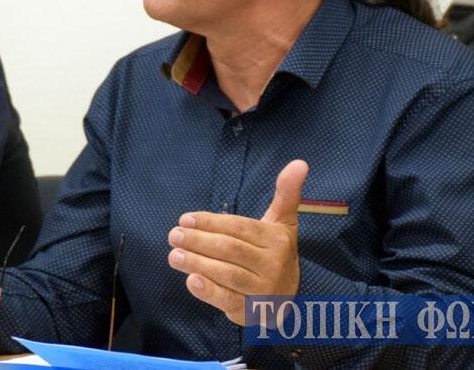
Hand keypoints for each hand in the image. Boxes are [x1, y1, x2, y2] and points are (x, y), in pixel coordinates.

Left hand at [167, 159, 307, 324]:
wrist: (287, 296)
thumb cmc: (275, 251)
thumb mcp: (283, 222)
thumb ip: (287, 192)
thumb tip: (300, 162)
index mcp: (278, 240)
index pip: (240, 228)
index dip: (211, 223)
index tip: (185, 219)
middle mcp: (273, 264)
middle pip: (231, 250)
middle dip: (199, 242)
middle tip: (173, 235)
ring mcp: (263, 289)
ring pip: (227, 274)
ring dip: (197, 263)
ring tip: (174, 255)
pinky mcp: (252, 311)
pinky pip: (228, 300)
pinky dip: (208, 292)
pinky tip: (190, 281)